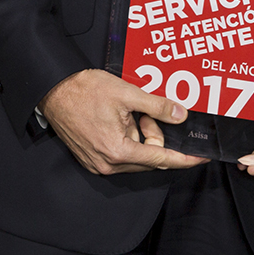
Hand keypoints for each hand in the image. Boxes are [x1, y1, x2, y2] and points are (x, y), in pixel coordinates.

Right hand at [39, 69, 206, 175]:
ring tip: (129, 112)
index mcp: (118, 150)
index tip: (200, 157)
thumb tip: (179, 115)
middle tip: (146, 112)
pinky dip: (127, 138)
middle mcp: (108, 164)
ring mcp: (98, 163)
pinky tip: (119, 119)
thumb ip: (157, 106)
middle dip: (155, 134)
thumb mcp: (127, 93)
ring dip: (140, 135)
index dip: (184, 158)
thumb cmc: (83, 90)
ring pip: (136, 155)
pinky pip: (122, 153)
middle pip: (149, 157)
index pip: (161, 159)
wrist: (53, 90)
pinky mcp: (92, 158)